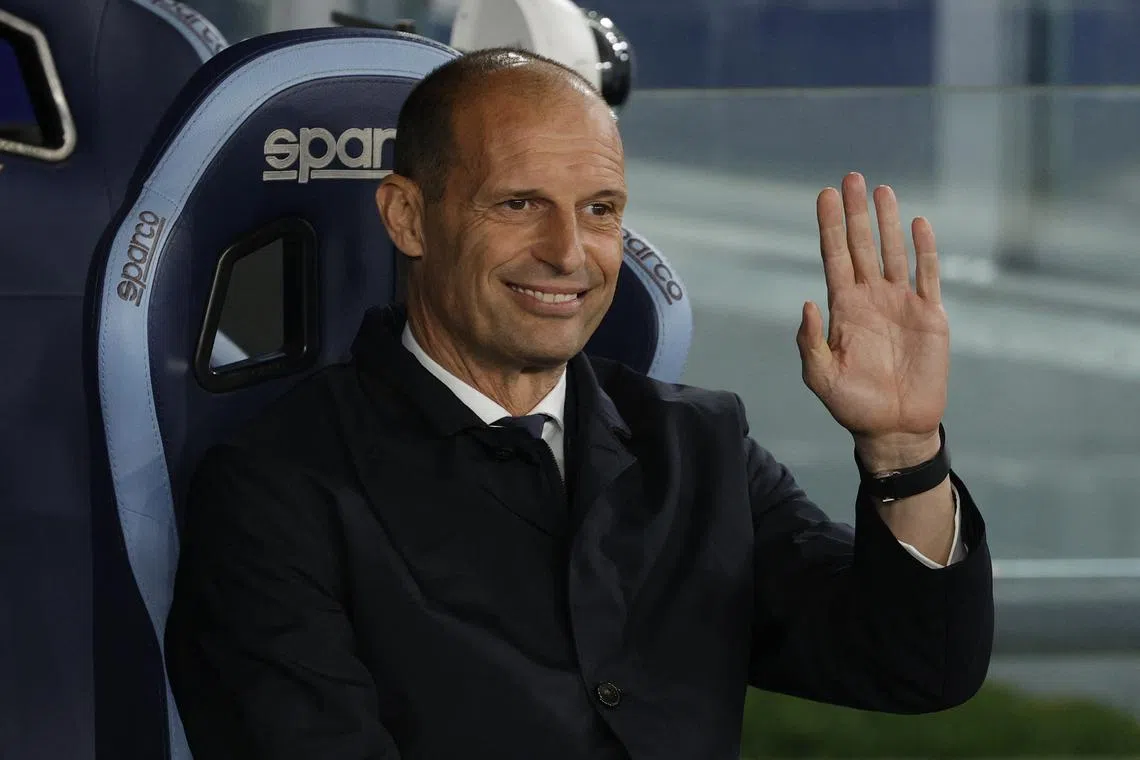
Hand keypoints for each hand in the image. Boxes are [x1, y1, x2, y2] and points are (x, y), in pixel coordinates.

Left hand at [797, 173, 947, 470]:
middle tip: (851, 177)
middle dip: (855, 212)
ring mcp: (900, 304)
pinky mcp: (930, 316)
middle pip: (861, 245)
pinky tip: (917, 224)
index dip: (829, 226)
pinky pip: (927, 276)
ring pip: (892, 252)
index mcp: (843, 308)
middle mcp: (870, 298)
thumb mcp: (821, 375)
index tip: (824, 196)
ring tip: (882, 190)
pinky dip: (924, 250)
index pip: (833, 257)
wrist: (895, 427)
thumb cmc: (853, 404)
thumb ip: (811, 341)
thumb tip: (808, 303)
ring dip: (887, 222)